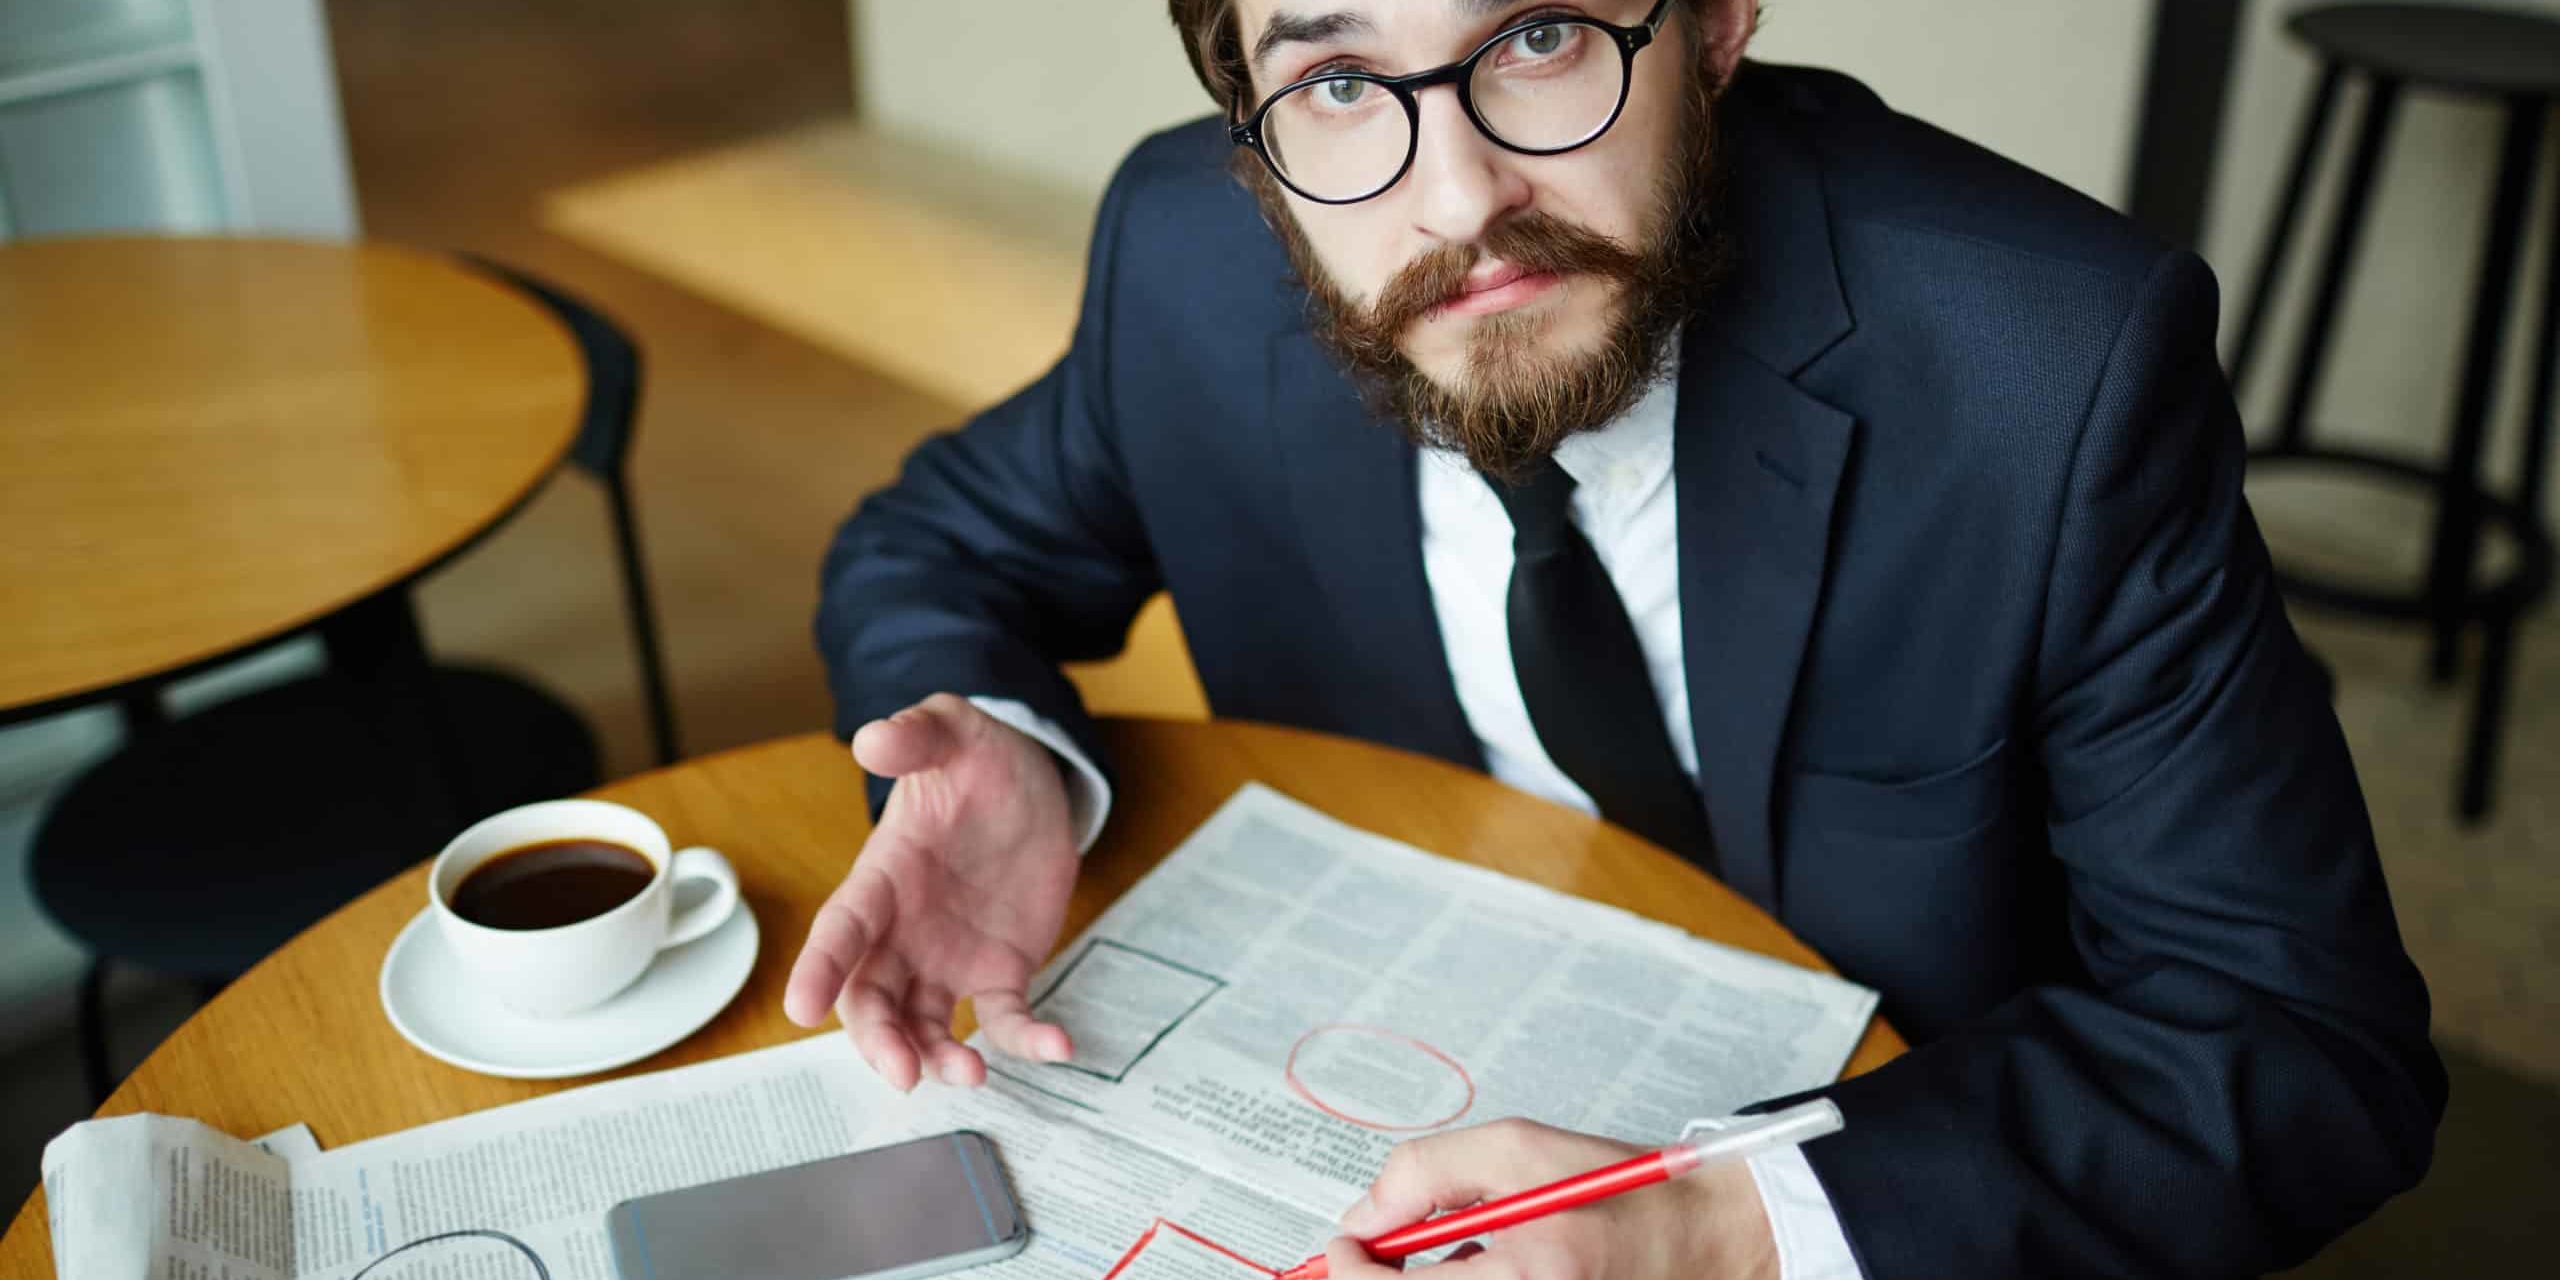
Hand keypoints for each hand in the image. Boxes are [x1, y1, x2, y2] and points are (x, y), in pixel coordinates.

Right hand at [783, 694, 1080, 1089]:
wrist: (1034, 782)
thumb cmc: (978, 758)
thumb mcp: (952, 730)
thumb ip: (916, 734)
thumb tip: (874, 737)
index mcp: (882, 878)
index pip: (839, 929)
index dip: (818, 967)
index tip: (798, 1008)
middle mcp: (904, 931)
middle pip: (872, 998)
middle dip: (878, 1038)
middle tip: (901, 1071)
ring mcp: (949, 959)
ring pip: (926, 1025)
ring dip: (938, 1057)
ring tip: (970, 1075)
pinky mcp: (999, 972)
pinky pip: (1006, 1018)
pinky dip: (1025, 1040)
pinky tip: (1057, 1047)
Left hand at [1324, 1119, 1775, 1279]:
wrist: (1701, 1238)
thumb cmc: (1619, 1189)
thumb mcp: (1519, 1149)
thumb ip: (1428, 1172)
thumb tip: (1365, 1217)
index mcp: (1536, 1272)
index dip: (1351, 1269)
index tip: (1342, 1245)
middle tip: (1375, 1252)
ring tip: (1454, 1255)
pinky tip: (1484, 1271)